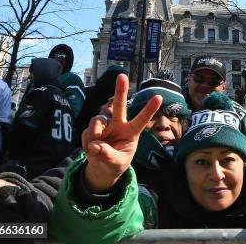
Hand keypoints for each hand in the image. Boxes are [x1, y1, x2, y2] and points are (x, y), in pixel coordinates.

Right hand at [82, 74, 160, 192]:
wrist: (102, 168)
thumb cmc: (116, 163)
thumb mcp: (116, 164)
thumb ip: (108, 156)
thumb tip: (95, 146)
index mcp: (131, 132)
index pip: (141, 120)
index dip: (149, 109)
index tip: (159, 97)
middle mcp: (118, 125)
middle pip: (119, 106)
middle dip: (120, 90)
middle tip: (122, 76)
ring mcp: (104, 126)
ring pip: (97, 121)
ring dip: (94, 134)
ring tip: (95, 148)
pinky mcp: (92, 130)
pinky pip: (86, 133)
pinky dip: (86, 143)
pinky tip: (91, 149)